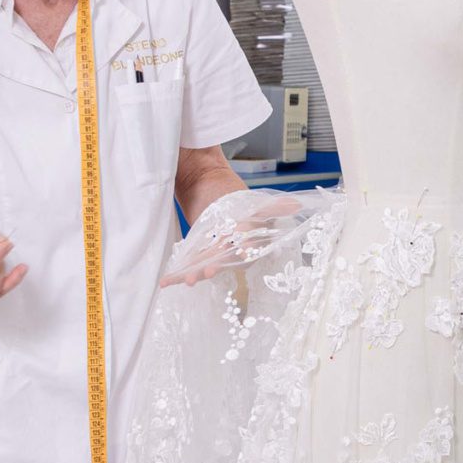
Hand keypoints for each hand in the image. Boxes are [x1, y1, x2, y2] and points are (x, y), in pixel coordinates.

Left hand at [161, 192, 304, 286]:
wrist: (201, 180)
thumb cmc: (229, 191)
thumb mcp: (252, 200)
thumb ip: (273, 207)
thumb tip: (296, 206)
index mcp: (250, 239)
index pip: (250, 248)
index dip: (244, 252)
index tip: (240, 254)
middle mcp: (233, 249)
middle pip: (225, 261)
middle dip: (215, 268)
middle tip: (206, 273)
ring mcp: (213, 251)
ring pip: (206, 266)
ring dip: (196, 274)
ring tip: (186, 280)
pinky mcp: (196, 251)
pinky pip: (188, 264)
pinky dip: (177, 273)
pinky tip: (166, 281)